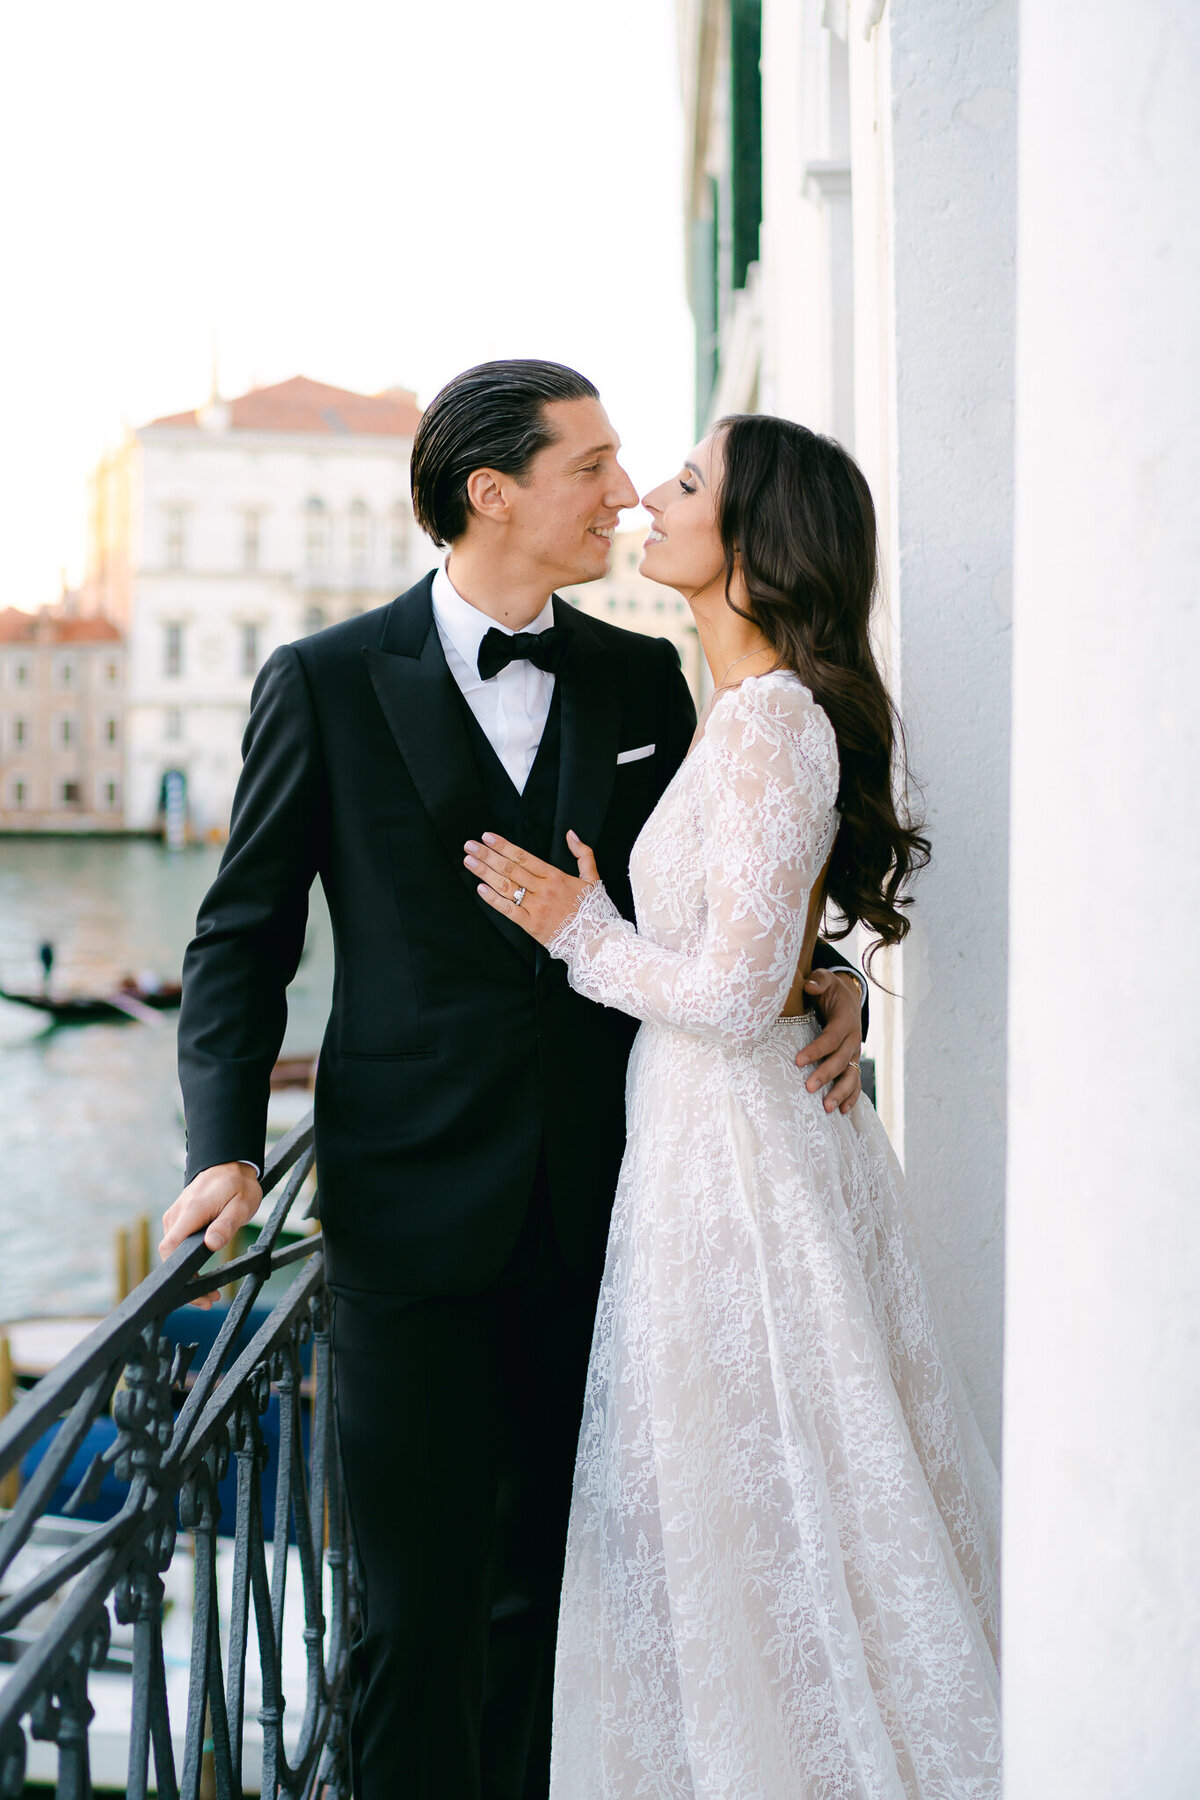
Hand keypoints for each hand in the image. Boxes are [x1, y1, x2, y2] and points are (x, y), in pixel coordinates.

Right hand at [159, 1161, 262, 1309]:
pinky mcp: (177, 1219)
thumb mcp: (241, 1205)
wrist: (229, 1165)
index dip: (179, 1273)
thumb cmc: (237, 1184)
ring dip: (187, 1273)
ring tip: (209, 1292)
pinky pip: (176, 1244)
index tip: (197, 1291)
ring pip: (171, 1252)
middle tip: (209, 1300)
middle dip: (185, 1282)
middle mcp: (176, 1214)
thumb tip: (211, 1244)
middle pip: (169, 1255)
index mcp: (191, 1211)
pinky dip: (185, 1261)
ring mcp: (174, 1217)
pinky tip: (201, 1273)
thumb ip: (226, 1225)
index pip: (170, 1247)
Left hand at [465, 829, 598, 944]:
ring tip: (470, 862)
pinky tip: (481, 888)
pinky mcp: (532, 925)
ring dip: (485, 873)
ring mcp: (537, 907)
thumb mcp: (593, 878)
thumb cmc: (594, 910)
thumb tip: (571, 835)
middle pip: (510, 868)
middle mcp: (544, 889)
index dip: (503, 845)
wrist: (596, 940)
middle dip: (487, 855)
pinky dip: (493, 899)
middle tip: (470, 846)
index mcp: (556, 876)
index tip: (487, 837)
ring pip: (506, 886)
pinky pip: (509, 910)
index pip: (524, 856)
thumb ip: (583, 854)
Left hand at [795, 969, 863, 1113]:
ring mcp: (855, 1054)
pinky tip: (842, 1111)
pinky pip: (855, 1082)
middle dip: (826, 1075)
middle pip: (841, 1060)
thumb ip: (818, 981)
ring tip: (827, 1108)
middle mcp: (853, 1040)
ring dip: (841, 1093)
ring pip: (851, 1076)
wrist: (848, 999)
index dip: (816, 1050)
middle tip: (808, 1088)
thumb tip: (809, 986)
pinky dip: (852, 1097)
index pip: (831, 1038)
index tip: (798, 1061)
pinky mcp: (853, 1063)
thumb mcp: (824, 980)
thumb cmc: (830, 991)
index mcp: (845, 1021)